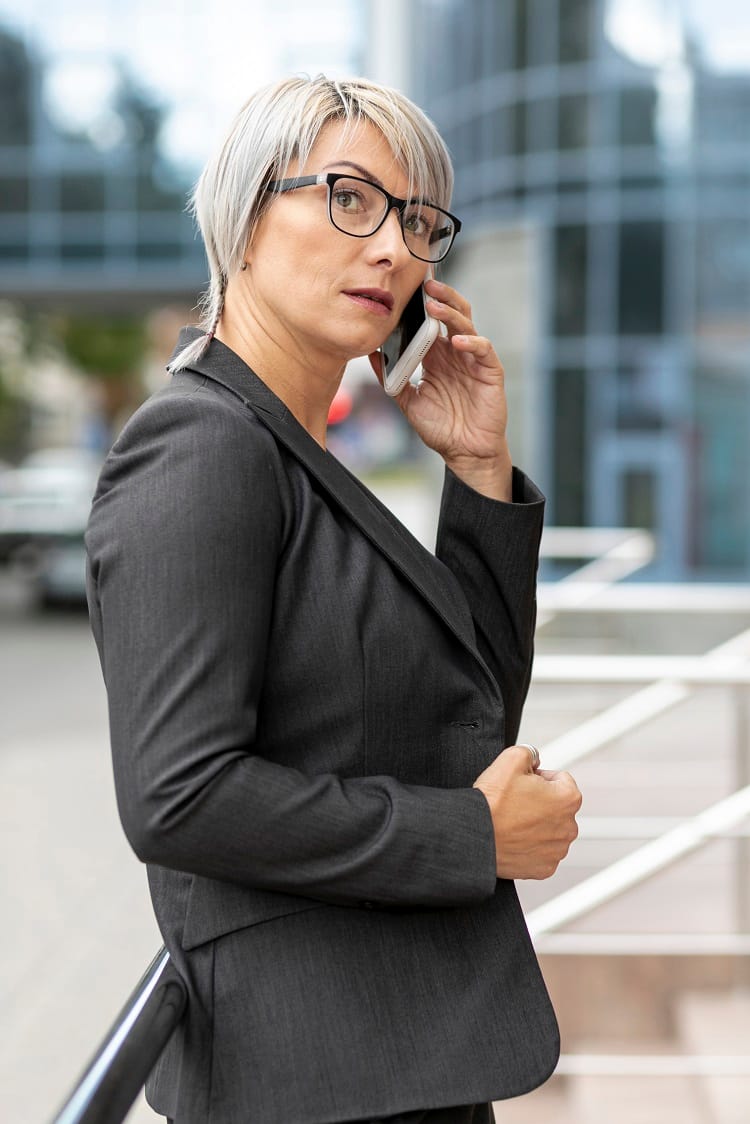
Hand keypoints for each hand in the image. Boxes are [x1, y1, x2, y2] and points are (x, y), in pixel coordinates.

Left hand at [369, 278, 511, 500]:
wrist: (464, 452)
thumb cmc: (440, 427)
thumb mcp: (408, 401)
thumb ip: (391, 378)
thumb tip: (371, 354)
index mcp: (436, 356)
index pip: (430, 322)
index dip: (421, 306)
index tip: (406, 291)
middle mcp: (455, 353)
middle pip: (451, 314)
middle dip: (440, 297)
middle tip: (426, 284)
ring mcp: (473, 360)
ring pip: (467, 324)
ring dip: (451, 313)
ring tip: (435, 306)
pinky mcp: (490, 371)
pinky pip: (483, 349)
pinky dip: (471, 342)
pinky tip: (456, 342)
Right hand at [473, 745, 581, 879]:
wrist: (475, 836)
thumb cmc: (492, 802)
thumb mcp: (510, 758)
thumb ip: (529, 752)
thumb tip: (533, 758)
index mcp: (569, 799)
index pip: (560, 779)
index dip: (538, 778)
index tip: (522, 784)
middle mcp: (569, 827)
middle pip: (557, 807)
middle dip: (540, 802)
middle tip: (514, 802)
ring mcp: (557, 850)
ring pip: (549, 830)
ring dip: (535, 825)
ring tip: (512, 821)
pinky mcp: (544, 868)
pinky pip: (541, 852)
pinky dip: (529, 846)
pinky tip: (513, 838)